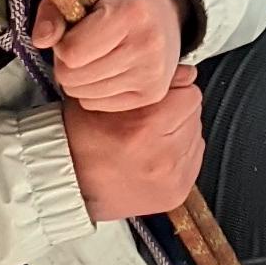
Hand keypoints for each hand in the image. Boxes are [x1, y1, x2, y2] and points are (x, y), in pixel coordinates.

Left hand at [35, 0, 188, 114]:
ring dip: (79, 77)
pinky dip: (93, 89)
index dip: (62, 43)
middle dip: (67, 62)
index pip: (72, 52)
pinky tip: (108, 68)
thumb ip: (53, 6)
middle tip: (83, 42)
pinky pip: (97, 104)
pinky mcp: (153, 93)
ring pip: (82, 95)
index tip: (73, 29)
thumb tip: (41, 40)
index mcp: (130, 12)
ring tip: (97, 53)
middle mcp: (147, 46)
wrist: (166, 4)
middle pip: (74, 78)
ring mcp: (153, 73)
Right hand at [61, 75, 202, 222]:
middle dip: (177, 109)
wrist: (70, 186)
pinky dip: (179, 153)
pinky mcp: (176, 192)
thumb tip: (184, 72)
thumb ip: (143, 81)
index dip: (174, 88)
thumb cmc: (80, 141)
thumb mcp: (103, 99)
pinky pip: (193, 158)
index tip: (161, 93)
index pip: (190, 92)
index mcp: (145, 128)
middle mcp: (163, 155)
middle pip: (194, 113)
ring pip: (195, 134)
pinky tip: (155, 154)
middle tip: (151, 118)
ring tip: (151, 138)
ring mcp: (172, 177)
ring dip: (179, 131)